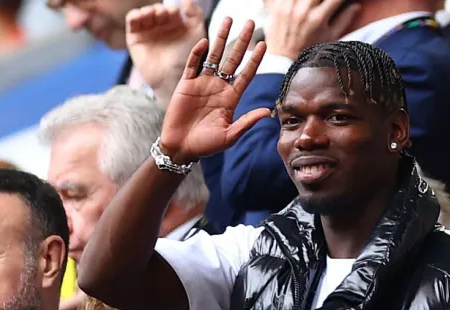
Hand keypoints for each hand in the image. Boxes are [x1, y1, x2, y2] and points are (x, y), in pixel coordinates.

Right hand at [126, 1, 206, 105]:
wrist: (172, 77)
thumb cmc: (187, 58)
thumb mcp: (197, 33)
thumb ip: (195, 14)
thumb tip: (186, 0)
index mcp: (176, 28)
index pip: (172, 10)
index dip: (173, 9)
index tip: (176, 12)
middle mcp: (162, 29)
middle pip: (158, 10)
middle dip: (162, 10)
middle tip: (165, 14)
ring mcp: (148, 33)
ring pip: (145, 12)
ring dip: (150, 10)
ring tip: (156, 15)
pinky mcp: (134, 38)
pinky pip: (132, 20)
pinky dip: (136, 14)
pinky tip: (144, 15)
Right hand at [160, 18, 271, 161]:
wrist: (181, 148)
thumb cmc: (206, 145)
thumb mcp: (230, 135)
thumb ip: (247, 121)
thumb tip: (268, 111)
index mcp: (231, 99)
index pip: (246, 74)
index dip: (255, 60)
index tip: (263, 44)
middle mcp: (218, 87)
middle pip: (233, 59)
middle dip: (242, 41)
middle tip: (251, 22)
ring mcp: (202, 84)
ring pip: (214, 56)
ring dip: (221, 38)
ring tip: (228, 20)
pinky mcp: (186, 85)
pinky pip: (193, 65)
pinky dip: (198, 53)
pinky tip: (206, 42)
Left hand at [264, 0, 361, 59]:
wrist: (283, 61)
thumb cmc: (310, 51)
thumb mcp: (330, 38)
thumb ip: (345, 20)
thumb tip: (357, 6)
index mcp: (319, 19)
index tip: (340, 1)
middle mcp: (303, 11)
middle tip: (325, 4)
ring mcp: (288, 7)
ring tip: (313, 5)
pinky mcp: (277, 7)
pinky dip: (297, 0)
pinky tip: (301, 4)